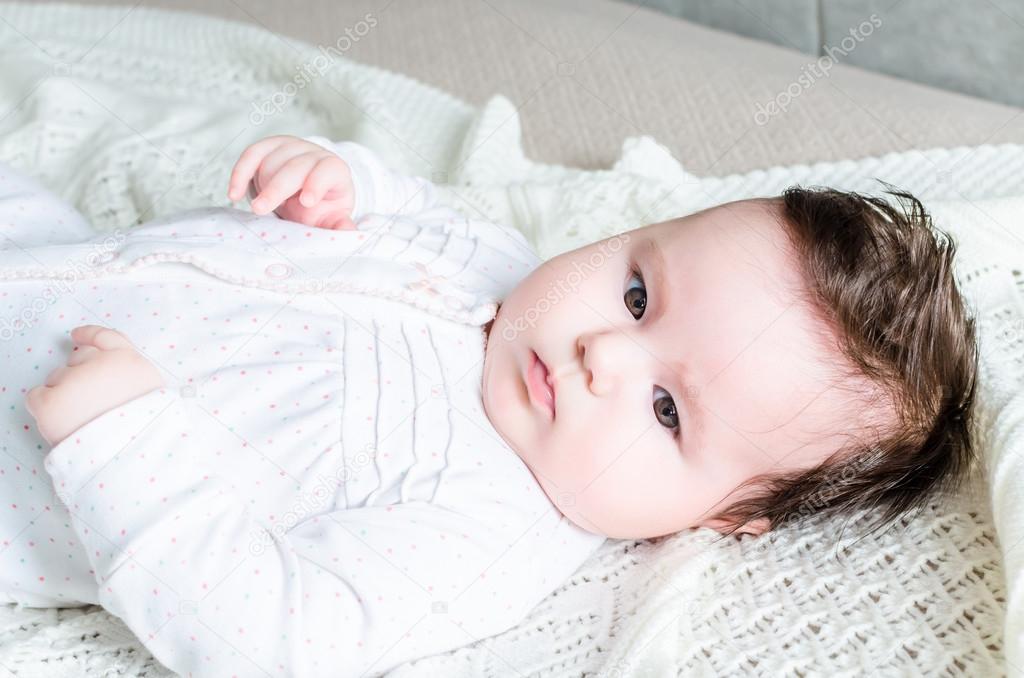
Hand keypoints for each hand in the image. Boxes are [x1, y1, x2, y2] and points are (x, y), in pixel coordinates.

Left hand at [26, 325, 166, 445]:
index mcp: (130, 363)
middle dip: (79, 372)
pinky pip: (37, 396)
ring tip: (81, 418)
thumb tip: (105, 367)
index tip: (77, 335)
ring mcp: (72, 381)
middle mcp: (101, 365)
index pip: (106, 337)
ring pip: (57, 377)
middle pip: (79, 357)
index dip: (90, 335)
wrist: (127, 458)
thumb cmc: (141, 431)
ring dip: (65, 392)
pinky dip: (45, 406)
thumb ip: (132, 376)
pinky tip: (62, 420)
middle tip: (89, 399)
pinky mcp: (50, 402)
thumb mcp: (152, 395)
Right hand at [227, 135, 356, 229]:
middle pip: (294, 167)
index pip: (329, 169)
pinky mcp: (269, 145)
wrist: (306, 191)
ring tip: (264, 207)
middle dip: (276, 189)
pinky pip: (251, 154)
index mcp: (335, 171)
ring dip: (263, 186)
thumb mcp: (331, 218)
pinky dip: (240, 173)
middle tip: (260, 210)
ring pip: (271, 161)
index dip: (317, 183)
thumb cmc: (320, 207)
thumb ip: (338, 226)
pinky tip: (234, 194)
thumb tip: (349, 233)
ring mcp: (291, 146)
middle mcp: (313, 154)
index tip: (305, 202)